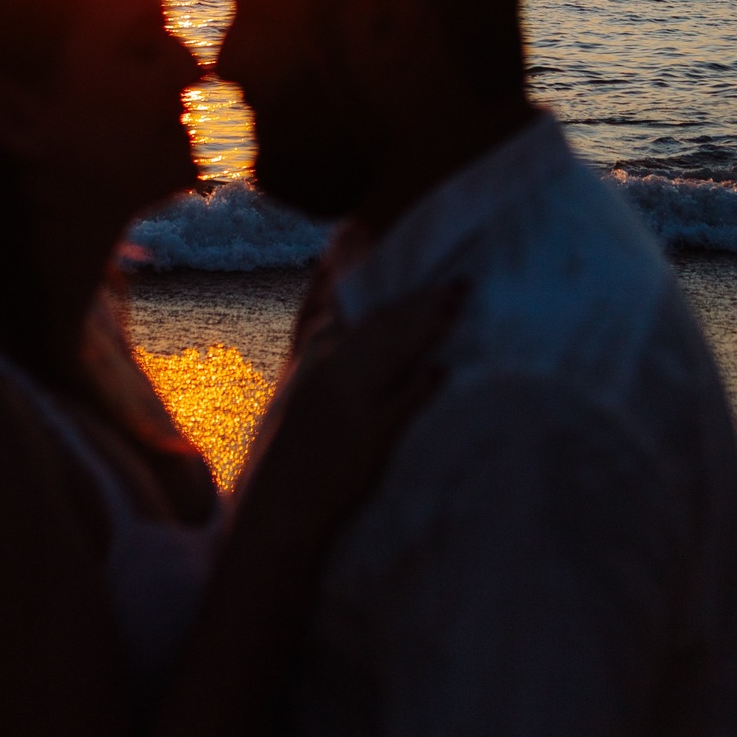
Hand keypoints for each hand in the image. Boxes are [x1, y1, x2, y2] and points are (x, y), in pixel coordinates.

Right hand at [237, 281, 464, 558]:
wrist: (278, 507)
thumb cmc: (283, 450)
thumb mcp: (292, 387)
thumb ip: (313, 345)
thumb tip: (337, 315)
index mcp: (308, 355)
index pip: (332, 299)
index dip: (348, 264)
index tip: (361, 229)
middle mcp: (326, 367)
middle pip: (377, 321)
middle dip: (415, 297)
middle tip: (456, 280)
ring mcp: (348, 398)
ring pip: (392, 349)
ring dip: (427, 324)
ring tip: (457, 302)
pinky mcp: (368, 434)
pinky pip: (401, 404)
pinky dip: (421, 386)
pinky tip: (442, 371)